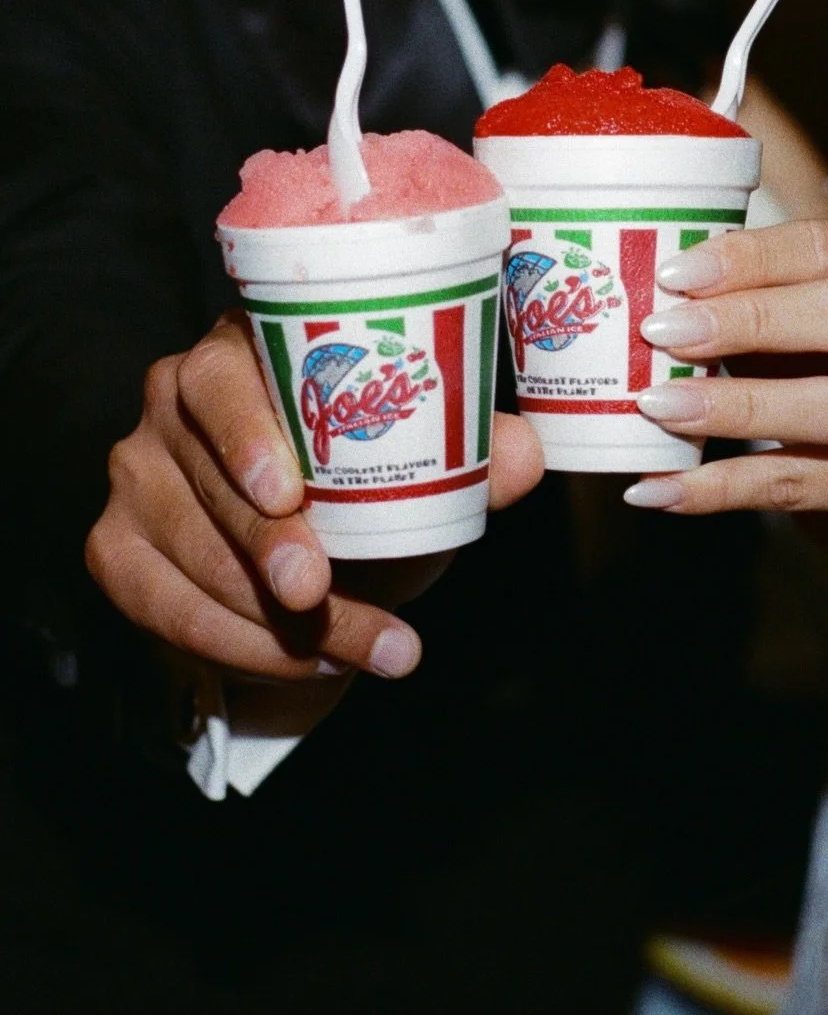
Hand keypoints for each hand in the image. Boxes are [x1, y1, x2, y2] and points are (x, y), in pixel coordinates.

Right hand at [86, 313, 544, 679]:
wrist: (305, 548)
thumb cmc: (363, 473)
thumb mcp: (419, 459)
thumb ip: (473, 451)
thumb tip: (526, 457)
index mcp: (243, 350)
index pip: (219, 378)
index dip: (246, 435)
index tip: (290, 494)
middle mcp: (171, 399)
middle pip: (205, 479)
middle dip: (265, 547)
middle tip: (321, 594)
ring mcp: (136, 472)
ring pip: (192, 555)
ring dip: (273, 618)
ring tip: (365, 649)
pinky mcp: (114, 546)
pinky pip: (166, 608)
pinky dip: (241, 647)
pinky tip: (311, 664)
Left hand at [623, 220, 827, 544]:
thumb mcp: (803, 311)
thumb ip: (749, 292)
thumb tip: (648, 288)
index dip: (751, 257)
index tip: (674, 273)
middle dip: (750, 319)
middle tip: (662, 331)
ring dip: (738, 406)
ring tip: (657, 406)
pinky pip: (802, 484)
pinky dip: (722, 487)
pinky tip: (659, 486)